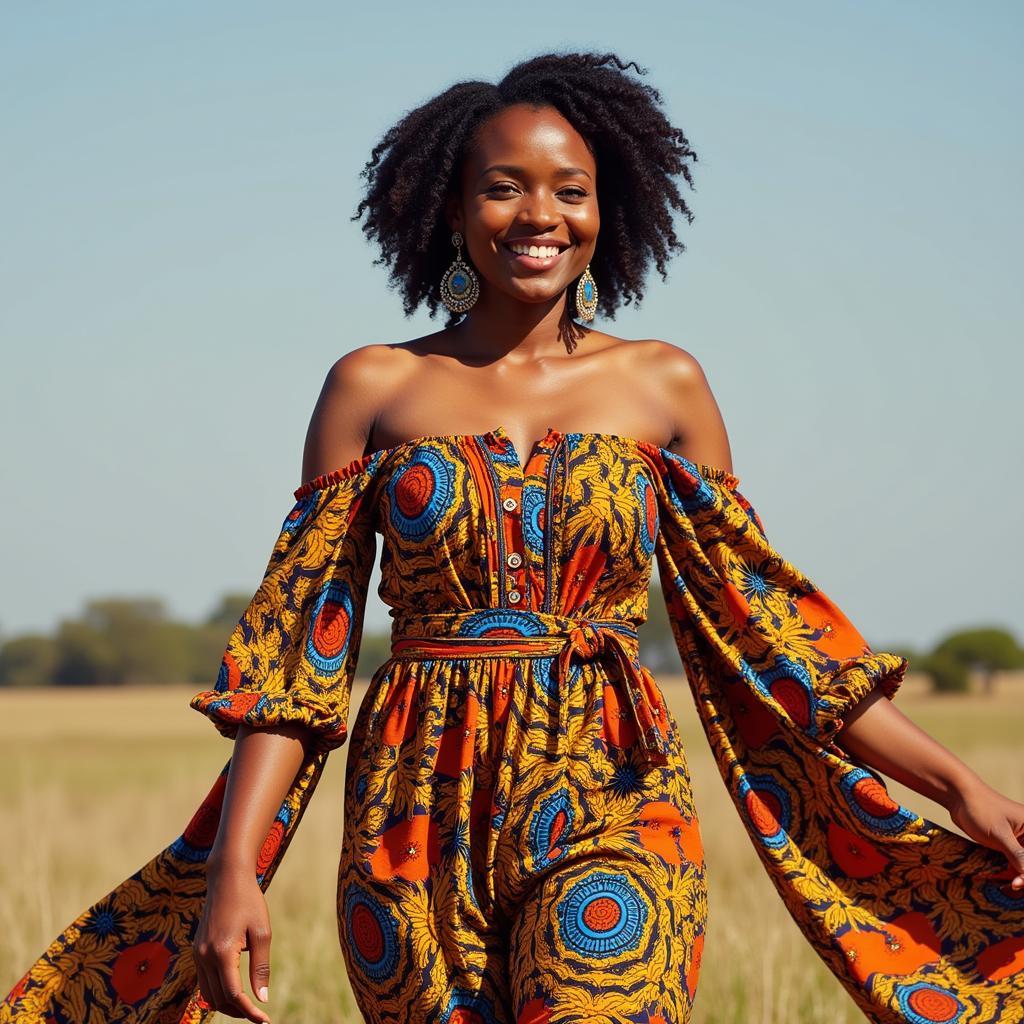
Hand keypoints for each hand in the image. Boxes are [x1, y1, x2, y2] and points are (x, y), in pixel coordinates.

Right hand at [193, 862, 272, 1022]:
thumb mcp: (262, 932)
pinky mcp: (196, 950)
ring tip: (248, 1006)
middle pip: (218, 999)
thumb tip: (262, 999)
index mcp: (222, 952)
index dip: (249, 1011)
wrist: (227, 879)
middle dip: (238, 1011)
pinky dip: (218, 991)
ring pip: (208, 994)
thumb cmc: (249, 902)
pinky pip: (204, 981)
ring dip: (227, 1004)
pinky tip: (234, 989)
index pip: (233, 994)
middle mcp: (204, 956)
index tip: (264, 1020)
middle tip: (259, 1015)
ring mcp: (197, 954)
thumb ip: (260, 967)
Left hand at [946, 779, 1023, 890]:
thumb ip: (1019, 857)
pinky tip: (999, 882)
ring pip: (1023, 867)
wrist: (958, 795)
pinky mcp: (1007, 845)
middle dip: (1023, 878)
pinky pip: (1013, 864)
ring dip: (1017, 879)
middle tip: (1010, 888)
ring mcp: (1019, 842)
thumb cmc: (981, 809)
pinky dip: (1008, 874)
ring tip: (1004, 888)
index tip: (1017, 884)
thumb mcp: (1001, 835)